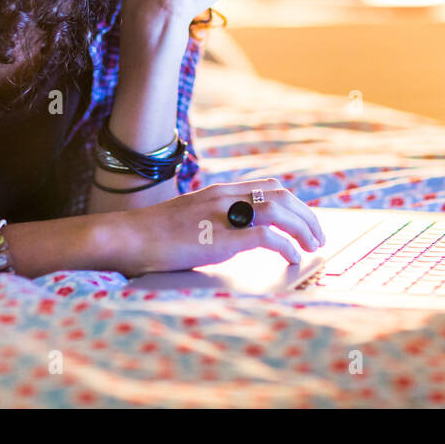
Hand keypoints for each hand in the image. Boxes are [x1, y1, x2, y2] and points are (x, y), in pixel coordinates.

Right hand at [109, 177, 326, 276]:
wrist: (127, 237)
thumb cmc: (152, 235)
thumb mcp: (189, 218)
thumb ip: (213, 221)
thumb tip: (234, 237)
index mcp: (219, 191)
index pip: (268, 186)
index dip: (293, 202)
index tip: (304, 220)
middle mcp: (225, 197)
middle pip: (281, 195)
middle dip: (306, 215)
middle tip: (318, 236)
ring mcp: (223, 215)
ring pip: (279, 211)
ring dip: (302, 228)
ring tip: (312, 246)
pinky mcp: (220, 237)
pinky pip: (266, 236)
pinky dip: (285, 246)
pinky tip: (291, 257)